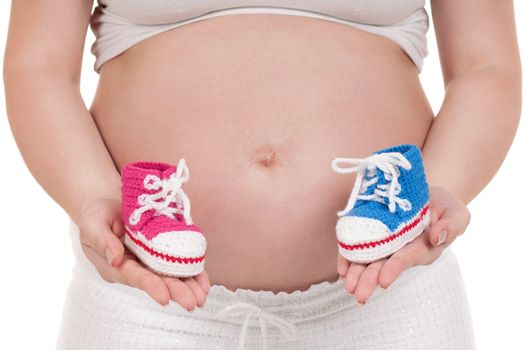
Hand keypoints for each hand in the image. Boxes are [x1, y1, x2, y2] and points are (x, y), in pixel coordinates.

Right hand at [77, 197, 209, 310]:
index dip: (150, 286)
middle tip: (192, 303)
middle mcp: (136, 266)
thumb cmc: (97, 216)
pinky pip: (180, 264)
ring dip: (188, 287)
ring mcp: (151, 260)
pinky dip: (193, 274)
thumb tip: (116, 259)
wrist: (109, 205)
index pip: (135, 276)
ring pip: (172, 276)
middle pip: (158, 280)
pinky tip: (204, 285)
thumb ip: (102, 240)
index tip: (165, 297)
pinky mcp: (164, 251)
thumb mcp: (92, 224)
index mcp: (116, 265)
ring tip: (202, 298)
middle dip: (176, 291)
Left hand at [336, 186, 469, 303]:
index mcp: (422, 248)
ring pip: (369, 261)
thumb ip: (451, 226)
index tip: (383, 281)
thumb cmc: (446, 208)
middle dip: (370, 280)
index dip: (395, 269)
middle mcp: (402, 250)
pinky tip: (343, 269)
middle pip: (384, 266)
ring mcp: (387, 245)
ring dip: (357, 274)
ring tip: (348, 287)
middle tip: (358, 295)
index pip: (407, 259)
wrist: (429, 197)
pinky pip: (359, 249)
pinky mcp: (374, 236)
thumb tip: (436, 237)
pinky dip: (349, 258)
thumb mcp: (457, 214)